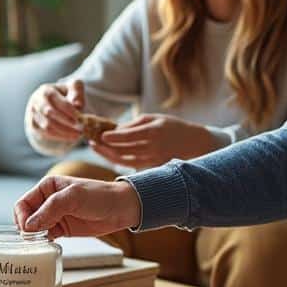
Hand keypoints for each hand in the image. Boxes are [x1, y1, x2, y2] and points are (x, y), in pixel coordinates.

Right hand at [14, 175, 141, 238]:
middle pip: (26, 217)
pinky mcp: (62, 228)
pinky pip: (45, 236)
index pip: (23, 203)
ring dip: (34, 236)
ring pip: (34, 228)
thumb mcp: (73, 197)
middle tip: (33, 239)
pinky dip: (43, 241)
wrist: (121, 208)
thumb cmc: (99, 196)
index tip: (27, 230)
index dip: (22, 217)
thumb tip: (29, 226)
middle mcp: (47, 201)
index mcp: (47, 187)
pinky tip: (48, 244)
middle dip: (26, 228)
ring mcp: (54, 216)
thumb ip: (50, 209)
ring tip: (40, 242)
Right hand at [27, 79, 85, 143]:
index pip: (55, 100)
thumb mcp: (74, 89)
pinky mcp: (33, 126)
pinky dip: (59, 137)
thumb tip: (77, 104)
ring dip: (64, 132)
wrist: (52, 104)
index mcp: (45, 90)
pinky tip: (70, 137)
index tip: (81, 118)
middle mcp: (36, 102)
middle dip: (66, 122)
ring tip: (78, 134)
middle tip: (81, 128)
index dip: (68, 110)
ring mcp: (32, 114)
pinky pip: (45, 134)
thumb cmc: (66, 95)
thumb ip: (77, 93)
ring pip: (47, 126)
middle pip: (48, 113)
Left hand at [92, 114, 219, 169]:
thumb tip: (114, 129)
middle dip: (104, 147)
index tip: (100, 135)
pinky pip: (129, 165)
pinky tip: (108, 154)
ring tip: (96, 147)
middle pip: (121, 150)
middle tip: (92, 142)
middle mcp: (151, 148)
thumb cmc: (172, 127)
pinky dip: (117, 160)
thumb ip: (134, 123)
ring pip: (123, 160)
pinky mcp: (151, 168)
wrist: (194, 144)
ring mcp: (151, 160)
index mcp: (152, 132)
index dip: (110, 137)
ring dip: (107, 155)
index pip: (126, 137)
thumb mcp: (155, 118)